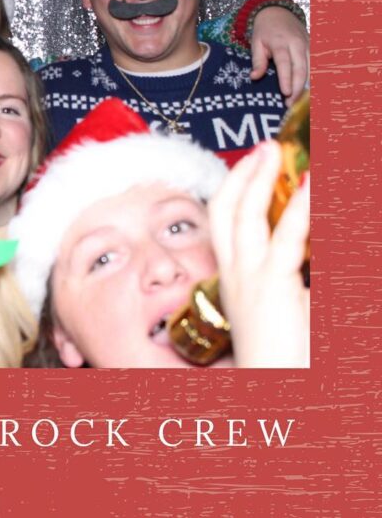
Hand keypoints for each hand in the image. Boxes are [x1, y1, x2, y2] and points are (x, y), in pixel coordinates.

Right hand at [209, 141, 309, 367]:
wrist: (279, 391)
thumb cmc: (289, 359)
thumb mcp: (291, 308)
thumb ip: (297, 275)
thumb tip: (310, 244)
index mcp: (235, 279)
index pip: (223, 223)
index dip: (235, 189)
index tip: (252, 166)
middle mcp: (235, 275)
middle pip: (224, 211)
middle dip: (242, 174)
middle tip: (264, 147)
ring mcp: (250, 280)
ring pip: (243, 216)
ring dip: (261, 179)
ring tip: (277, 152)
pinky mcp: (273, 287)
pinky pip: (286, 238)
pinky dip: (300, 208)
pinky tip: (315, 187)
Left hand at [250, 5, 308, 104]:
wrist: (279, 12)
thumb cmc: (265, 31)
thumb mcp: (256, 43)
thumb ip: (257, 61)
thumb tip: (254, 78)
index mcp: (281, 43)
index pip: (285, 64)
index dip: (286, 79)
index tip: (286, 93)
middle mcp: (298, 44)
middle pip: (301, 68)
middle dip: (298, 88)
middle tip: (291, 104)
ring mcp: (308, 46)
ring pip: (311, 68)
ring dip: (306, 85)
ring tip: (299, 102)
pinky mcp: (313, 48)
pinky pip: (315, 65)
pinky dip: (313, 78)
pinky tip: (309, 91)